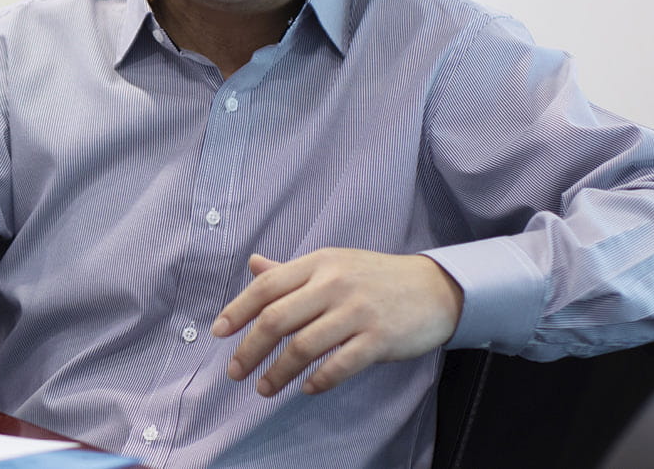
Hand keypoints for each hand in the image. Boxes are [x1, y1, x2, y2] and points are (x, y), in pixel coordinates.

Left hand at [210, 249, 462, 396]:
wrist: (435, 288)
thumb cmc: (376, 278)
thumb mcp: (333, 264)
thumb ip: (292, 271)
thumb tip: (254, 265)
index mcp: (318, 264)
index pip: (266, 287)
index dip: (237, 311)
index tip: (218, 332)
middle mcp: (334, 284)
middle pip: (276, 319)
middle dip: (249, 349)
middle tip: (235, 372)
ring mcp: (357, 312)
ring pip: (303, 346)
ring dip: (278, 373)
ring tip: (264, 388)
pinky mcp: (379, 338)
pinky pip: (339, 365)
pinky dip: (318, 380)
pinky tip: (307, 388)